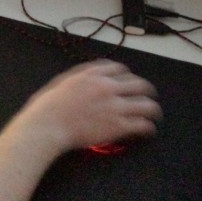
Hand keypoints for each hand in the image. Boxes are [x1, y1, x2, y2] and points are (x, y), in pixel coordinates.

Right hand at [14, 59, 161, 155]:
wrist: (48, 125)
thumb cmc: (47, 106)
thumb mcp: (62, 82)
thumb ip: (79, 78)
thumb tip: (87, 80)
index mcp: (93, 74)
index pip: (119, 69)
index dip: (126, 75)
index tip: (127, 82)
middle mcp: (108, 87)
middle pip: (139, 84)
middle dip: (146, 91)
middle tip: (147, 97)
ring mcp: (116, 107)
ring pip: (147, 105)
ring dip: (153, 110)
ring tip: (153, 115)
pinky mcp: (119, 126)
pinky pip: (143, 125)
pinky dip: (148, 128)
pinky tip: (147, 131)